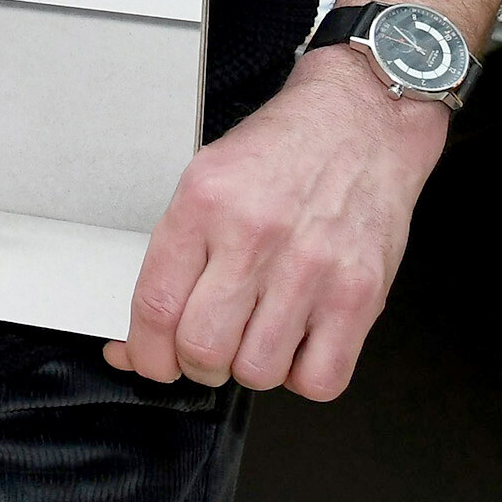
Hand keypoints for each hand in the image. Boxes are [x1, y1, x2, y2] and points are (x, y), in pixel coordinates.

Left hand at [103, 47, 446, 399]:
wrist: (361, 122)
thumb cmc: (284, 152)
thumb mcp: (208, 178)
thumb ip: (175, 253)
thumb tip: (140, 332)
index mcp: (205, 204)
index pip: (155, 305)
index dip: (144, 352)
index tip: (147, 359)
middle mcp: (255, 236)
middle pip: (202, 349)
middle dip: (196, 363)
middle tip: (208, 346)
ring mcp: (311, 269)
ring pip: (257, 372)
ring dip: (250, 367)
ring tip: (259, 334)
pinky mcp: (360, 295)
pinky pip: (319, 379)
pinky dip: (303, 376)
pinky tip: (300, 343)